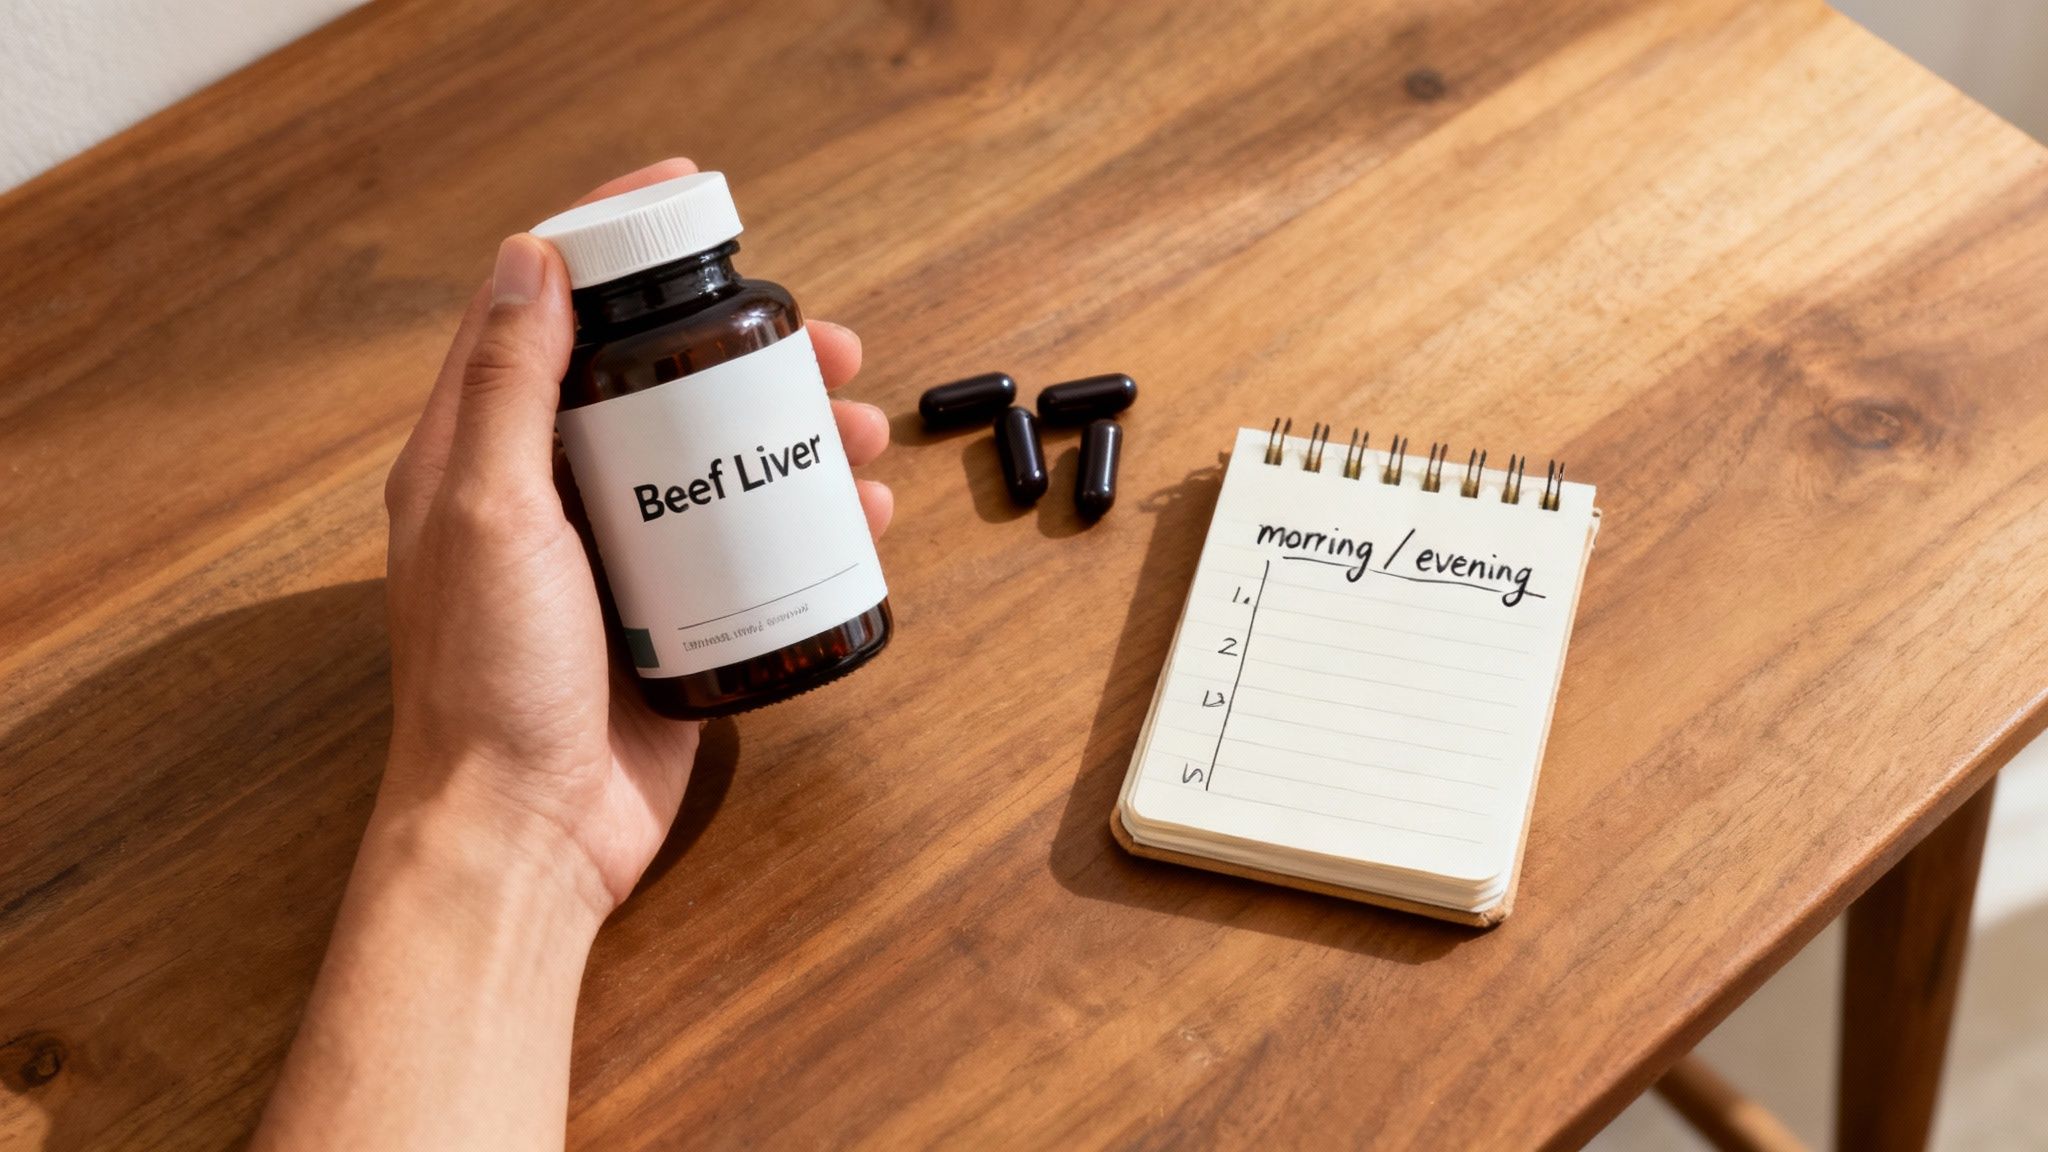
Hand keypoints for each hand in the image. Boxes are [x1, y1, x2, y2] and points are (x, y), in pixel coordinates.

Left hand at [378, 157, 892, 917]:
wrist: (528, 834)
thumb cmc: (489, 683)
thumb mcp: (487, 511)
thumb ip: (507, 386)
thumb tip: (530, 256)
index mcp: (481, 455)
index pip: (545, 310)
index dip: (611, 241)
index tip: (689, 195)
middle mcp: (550, 495)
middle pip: (657, 384)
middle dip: (745, 349)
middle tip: (827, 344)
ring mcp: (619, 557)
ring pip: (715, 460)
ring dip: (793, 432)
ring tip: (864, 427)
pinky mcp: (675, 614)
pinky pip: (748, 543)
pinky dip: (808, 517)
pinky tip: (861, 512)